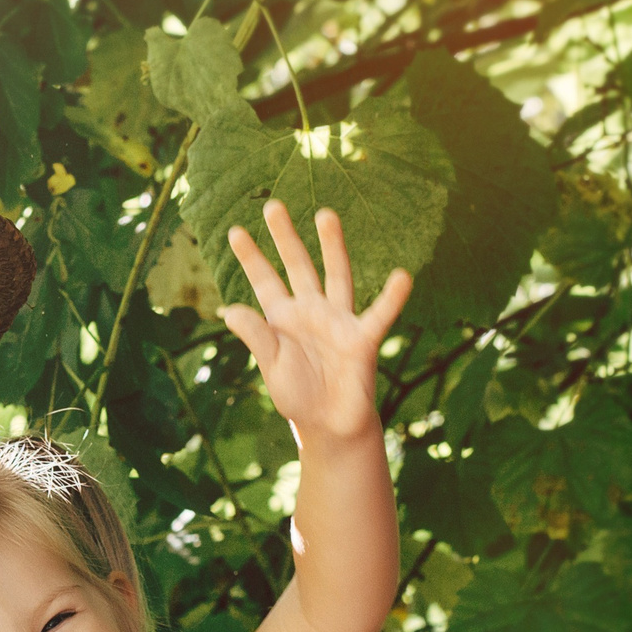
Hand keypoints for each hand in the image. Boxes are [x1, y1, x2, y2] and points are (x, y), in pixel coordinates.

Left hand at [220, 201, 411, 449]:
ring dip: (332, 247)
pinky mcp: (362, 338)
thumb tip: (229, 311)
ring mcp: (338, 321)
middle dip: (286, 238)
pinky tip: (402, 275)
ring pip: (336, 276)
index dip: (251, 258)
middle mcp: (311, 311)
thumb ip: (256, 337)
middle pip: (298, 266)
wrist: (329, 426)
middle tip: (272, 205)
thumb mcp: (272, 366)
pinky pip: (379, 314)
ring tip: (325, 215)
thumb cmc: (298, 396)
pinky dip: (391, 297)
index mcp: (283, 319)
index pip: (265, 281)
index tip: (235, 230)